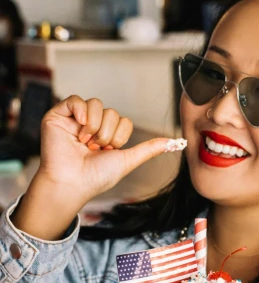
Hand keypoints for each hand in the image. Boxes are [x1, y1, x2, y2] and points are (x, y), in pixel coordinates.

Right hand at [38, 95, 172, 205]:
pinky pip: (75, 99)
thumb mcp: (128, 160)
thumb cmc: (96, 177)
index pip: (123, 121)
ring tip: (85, 143)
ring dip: (95, 127)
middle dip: (107, 134)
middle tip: (94, 150)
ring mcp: (74, 120)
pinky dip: (81, 112)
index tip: (108, 153)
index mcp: (106, 136)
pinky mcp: (58, 116)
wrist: (72, 183)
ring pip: (96, 104)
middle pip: (112, 112)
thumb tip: (176, 142)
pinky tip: (80, 129)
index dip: (119, 137)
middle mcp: (91, 126)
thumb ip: (150, 149)